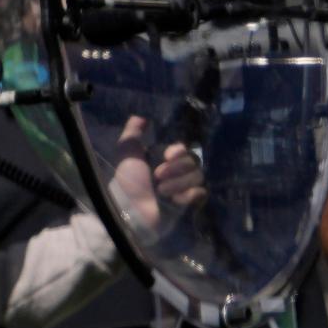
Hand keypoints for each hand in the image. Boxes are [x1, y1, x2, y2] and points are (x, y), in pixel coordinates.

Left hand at [111, 116, 206, 232]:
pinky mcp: (190, 205)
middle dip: (177, 168)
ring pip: (198, 176)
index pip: (185, 148)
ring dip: (178, 182)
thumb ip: (133, 133)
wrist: (129, 212)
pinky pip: (200, 193)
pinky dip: (188, 195)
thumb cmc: (126, 183)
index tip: (167, 154)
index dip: (179, 150)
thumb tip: (142, 114)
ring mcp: (184, 189)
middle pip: (194, 161)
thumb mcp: (126, 153)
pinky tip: (174, 201)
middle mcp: (177, 173)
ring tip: (161, 191)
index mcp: (164, 161)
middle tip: (158, 177)